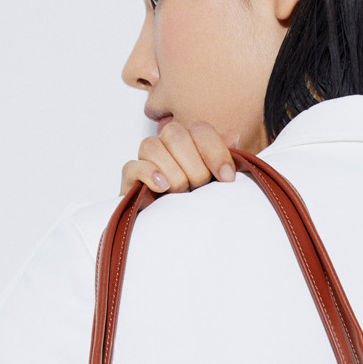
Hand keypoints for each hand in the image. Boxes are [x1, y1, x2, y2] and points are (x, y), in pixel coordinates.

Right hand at [120, 120, 238, 196]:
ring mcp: (146, 161)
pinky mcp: (130, 180)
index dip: (215, 151)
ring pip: (151, 146)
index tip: (227, 178)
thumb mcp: (216, 182)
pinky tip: (163, 187)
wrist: (174, 233)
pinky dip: (149, 173)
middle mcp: (166, 146)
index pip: (200, 130)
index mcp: (189, 143)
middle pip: (175, 133)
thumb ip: (222, 158)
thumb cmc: (197, 204)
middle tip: (200, 187)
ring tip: (181, 192)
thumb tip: (232, 136)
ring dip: (173, 172)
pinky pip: (131, 166)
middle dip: (194, 165)